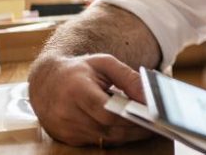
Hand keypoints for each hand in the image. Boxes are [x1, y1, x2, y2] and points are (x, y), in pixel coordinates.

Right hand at [28, 53, 151, 146]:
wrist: (46, 81)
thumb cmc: (79, 70)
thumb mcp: (104, 63)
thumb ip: (128, 77)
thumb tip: (148, 96)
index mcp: (76, 90)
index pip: (107, 111)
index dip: (131, 116)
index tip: (153, 116)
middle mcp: (67, 113)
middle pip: (108, 128)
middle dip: (135, 128)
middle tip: (158, 125)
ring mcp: (65, 129)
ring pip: (105, 138)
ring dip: (128, 135)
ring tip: (149, 127)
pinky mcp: (67, 138)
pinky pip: (97, 141)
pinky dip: (115, 136)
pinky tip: (129, 129)